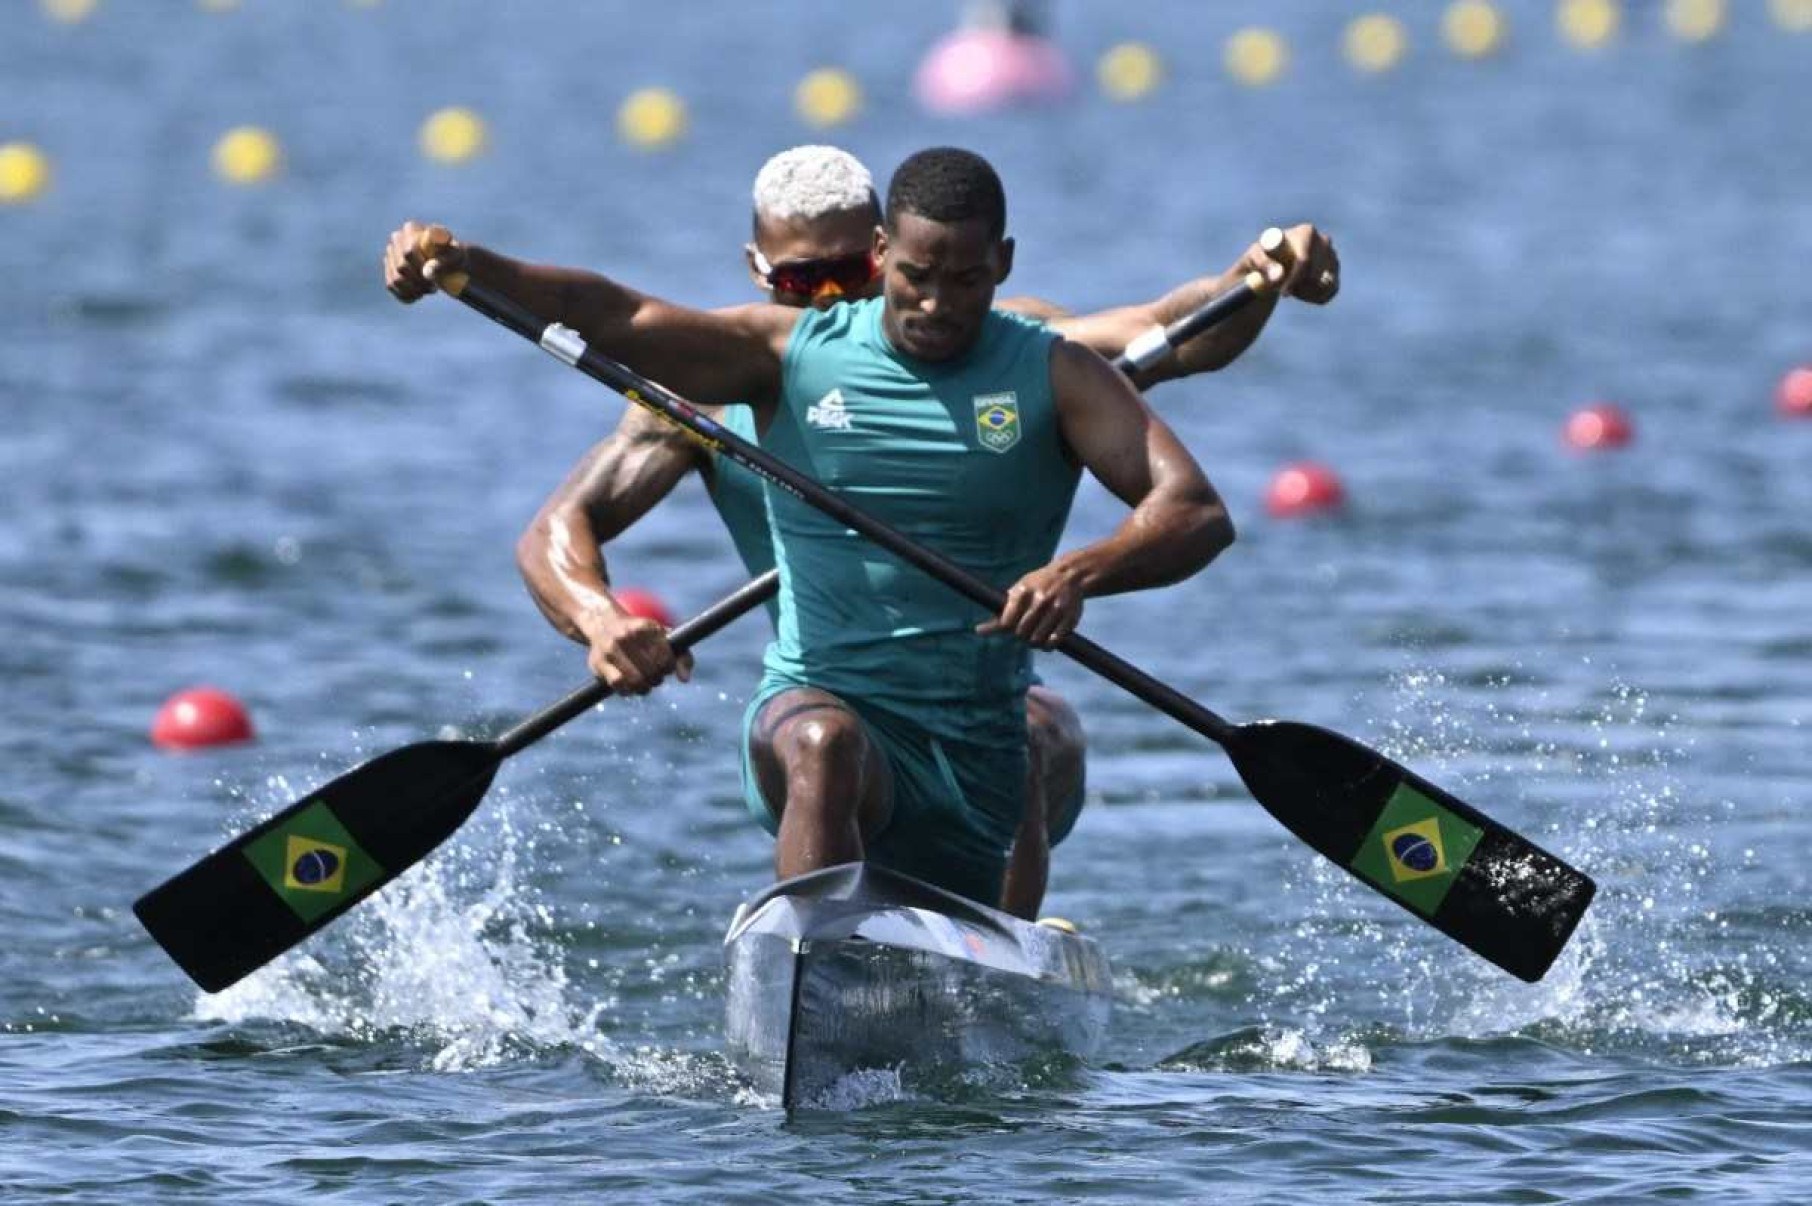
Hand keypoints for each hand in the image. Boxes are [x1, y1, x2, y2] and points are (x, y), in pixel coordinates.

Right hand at [383, 220, 466, 302]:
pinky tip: (420, 293)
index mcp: (411, 230)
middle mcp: (397, 239)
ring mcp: (391, 254)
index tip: (434, 278)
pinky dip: (407, 294)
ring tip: (430, 288)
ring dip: (414, 289)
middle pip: (401, 267)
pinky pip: (392, 287)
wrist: (450, 263)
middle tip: (433, 287)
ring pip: (395, 279)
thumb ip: (446, 261)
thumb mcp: (457, 257)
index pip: (408, 252)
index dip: (421, 268)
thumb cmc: (455, 256)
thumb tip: (428, 272)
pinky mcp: (389, 269)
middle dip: (419, 281)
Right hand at [578, 604, 692, 695]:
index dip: (669, 668)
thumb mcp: (663, 637)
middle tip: (655, 676)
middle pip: (652, 671)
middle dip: (657, 678)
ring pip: (635, 680)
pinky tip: (630, 686)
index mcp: (645, 627)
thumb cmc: (641, 635)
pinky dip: (628, 690)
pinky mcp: (598, 663)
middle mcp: (626, 636)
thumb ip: (682, 657)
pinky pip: (618, 685)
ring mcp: (610, 649)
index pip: (665, 658)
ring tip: (645, 684)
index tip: (666, 667)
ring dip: (644, 688)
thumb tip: (685, 680)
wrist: (604, 624)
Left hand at [976, 562, 1084, 649]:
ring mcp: (1056, 609)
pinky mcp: (1070, 618)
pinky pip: (1053, 642)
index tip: (1010, 626)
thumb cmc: (1038, 584)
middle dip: (1021, 636)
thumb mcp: (1019, 590)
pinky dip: (1048, 646)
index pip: (1006, 622)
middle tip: (1024, 632)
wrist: (1071, 574)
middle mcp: (1040, 599)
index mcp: (1023, 591)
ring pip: (1037, 640)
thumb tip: (978, 632)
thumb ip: (1000, 612)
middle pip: (1021, 632)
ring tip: (1035, 638)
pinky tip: (1047, 642)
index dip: (1007, 628)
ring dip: (1034, 643)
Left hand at [1244, 223, 1338, 304]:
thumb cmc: (1262, 257)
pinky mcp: (1335, 270)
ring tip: (1290, 287)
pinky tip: (1302, 292)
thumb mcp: (1254, 259)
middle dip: (1299, 287)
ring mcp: (1332, 255)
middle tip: (1283, 290)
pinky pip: (1332, 290)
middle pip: (1316, 275)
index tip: (1283, 294)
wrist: (1273, 262)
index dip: (1295, 280)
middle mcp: (1324, 241)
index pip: (1305, 260)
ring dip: (1306, 293)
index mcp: (1306, 232)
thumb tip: (1278, 275)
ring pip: (1326, 285)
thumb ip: (1262, 264)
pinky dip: (1317, 297)